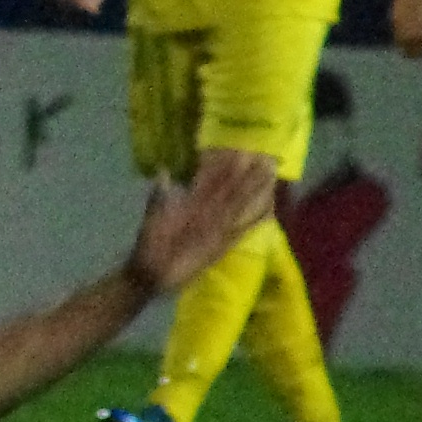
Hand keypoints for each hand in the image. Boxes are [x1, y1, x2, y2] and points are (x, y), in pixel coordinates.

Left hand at [126, 152, 274, 292]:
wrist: (151, 271)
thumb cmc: (151, 243)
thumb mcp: (154, 216)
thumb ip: (160, 195)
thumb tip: (164, 171)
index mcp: (191, 205)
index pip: (211, 182)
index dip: (223, 168)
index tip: (237, 151)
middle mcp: (207, 214)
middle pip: (230, 191)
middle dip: (245, 176)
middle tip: (264, 158)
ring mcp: (216, 228)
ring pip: (238, 205)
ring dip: (253, 191)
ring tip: (270, 175)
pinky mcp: (221, 244)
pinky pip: (241, 231)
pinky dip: (254, 221)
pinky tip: (269, 211)